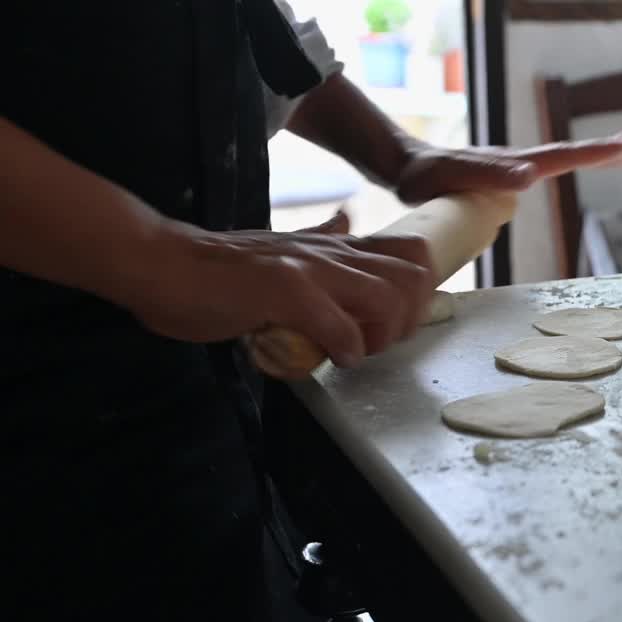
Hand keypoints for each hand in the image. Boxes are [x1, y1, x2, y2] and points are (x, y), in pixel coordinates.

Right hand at [128, 212, 434, 367]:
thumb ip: (317, 238)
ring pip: (388, 297)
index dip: (419, 293)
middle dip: (409, 317)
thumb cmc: (214, 269)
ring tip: (354, 350)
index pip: (412, 253)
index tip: (394, 323)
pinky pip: (341, 327)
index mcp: (333, 244)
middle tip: (377, 341)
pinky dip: (346, 351)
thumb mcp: (281, 248)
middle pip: (415, 273)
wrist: (158, 262)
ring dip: (381, 335)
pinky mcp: (284, 291)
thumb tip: (344, 218)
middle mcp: (330, 250)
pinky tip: (330, 359)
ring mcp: (308, 267)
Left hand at [395, 131, 621, 203]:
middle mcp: (516, 166)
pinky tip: (562, 172)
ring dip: (590, 158)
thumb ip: (490, 176)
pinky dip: (563, 168)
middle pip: (568, 156)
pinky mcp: (499, 182)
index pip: (563, 158)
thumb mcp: (453, 177)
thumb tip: (531, 177)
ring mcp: (509, 173)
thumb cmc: (423, 177)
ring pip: (557, 162)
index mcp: (513, 165)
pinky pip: (539, 173)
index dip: (599, 154)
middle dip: (605, 151)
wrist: (401, 169)